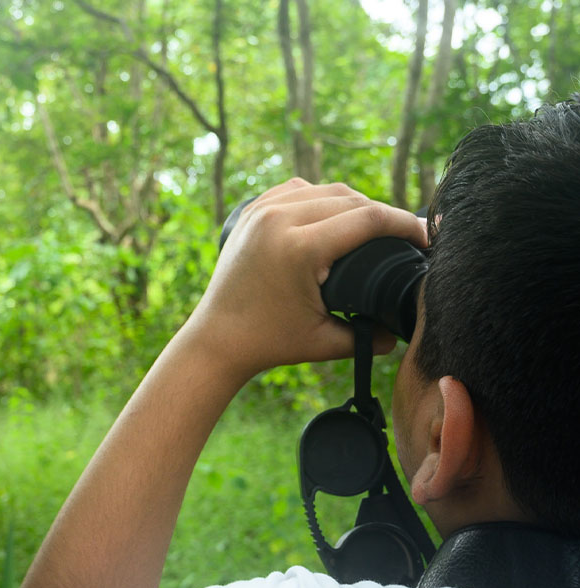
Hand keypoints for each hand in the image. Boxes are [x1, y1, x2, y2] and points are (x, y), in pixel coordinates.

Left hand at [184, 178, 427, 378]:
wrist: (216, 339)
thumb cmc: (268, 343)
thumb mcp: (322, 342)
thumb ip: (367, 338)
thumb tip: (400, 336)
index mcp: (300, 248)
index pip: (368, 219)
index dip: (405, 225)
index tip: (426, 237)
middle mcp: (280, 218)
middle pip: (351, 198)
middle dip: (383, 215)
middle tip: (403, 237)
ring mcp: (262, 210)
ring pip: (325, 189)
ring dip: (354, 203)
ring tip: (373, 226)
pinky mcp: (251, 210)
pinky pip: (298, 189)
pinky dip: (321, 197)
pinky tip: (334, 213)